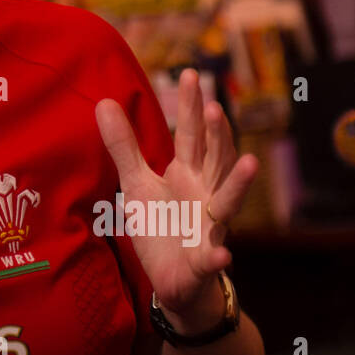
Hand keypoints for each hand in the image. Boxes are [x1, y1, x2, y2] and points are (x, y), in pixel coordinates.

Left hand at [94, 68, 257, 327]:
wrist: (174, 279)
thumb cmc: (161, 225)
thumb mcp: (136, 183)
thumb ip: (124, 146)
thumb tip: (104, 100)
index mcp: (188, 172)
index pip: (191, 134)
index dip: (190, 107)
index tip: (189, 74)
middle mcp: (206, 193)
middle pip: (214, 160)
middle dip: (217, 135)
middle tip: (215, 107)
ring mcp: (210, 226)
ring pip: (228, 202)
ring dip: (239, 184)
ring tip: (250, 162)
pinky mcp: (205, 260)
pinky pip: (214, 258)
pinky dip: (219, 256)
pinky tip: (224, 254)